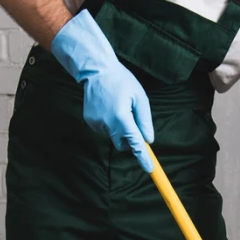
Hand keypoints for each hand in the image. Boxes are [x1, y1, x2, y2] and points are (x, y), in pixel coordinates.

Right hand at [49, 10, 154, 171]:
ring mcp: (96, 123)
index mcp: (122, 117)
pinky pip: (104, 129)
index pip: (135, 143)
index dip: (143, 157)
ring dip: (119, 127)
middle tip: (133, 120)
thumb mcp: (140, 97)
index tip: (149, 169)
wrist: (96, 71)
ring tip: (117, 106)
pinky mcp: (90, 121)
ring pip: (114, 135)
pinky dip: (109, 122)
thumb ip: (144, 120)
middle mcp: (108, 123)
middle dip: (130, 139)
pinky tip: (108, 107)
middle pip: (123, 144)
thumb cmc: (121, 81)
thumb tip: (149, 139)